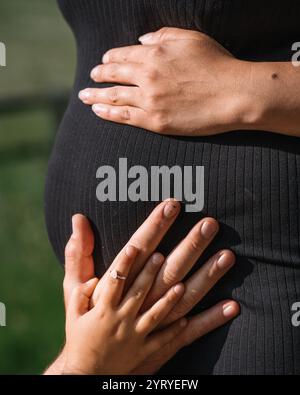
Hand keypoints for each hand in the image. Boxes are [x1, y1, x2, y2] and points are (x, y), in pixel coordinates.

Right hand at [45, 200, 238, 373]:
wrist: (86, 372)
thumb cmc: (81, 325)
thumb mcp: (72, 289)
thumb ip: (78, 253)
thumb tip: (78, 218)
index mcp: (111, 290)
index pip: (136, 252)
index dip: (152, 229)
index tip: (169, 209)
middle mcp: (132, 307)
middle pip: (165, 272)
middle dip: (188, 247)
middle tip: (208, 223)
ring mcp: (148, 327)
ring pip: (182, 300)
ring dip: (204, 278)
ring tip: (226, 255)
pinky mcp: (159, 346)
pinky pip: (188, 333)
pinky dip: (209, 320)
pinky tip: (231, 305)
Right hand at [63, 245, 186, 374]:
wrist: (85, 375)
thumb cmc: (78, 342)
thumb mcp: (73, 317)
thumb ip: (80, 296)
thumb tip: (94, 279)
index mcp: (103, 311)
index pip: (115, 282)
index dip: (124, 263)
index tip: (133, 247)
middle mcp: (120, 320)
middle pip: (138, 293)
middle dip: (149, 273)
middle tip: (160, 255)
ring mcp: (133, 336)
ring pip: (155, 314)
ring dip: (168, 299)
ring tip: (180, 285)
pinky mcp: (142, 350)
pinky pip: (161, 340)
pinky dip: (174, 331)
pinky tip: (185, 320)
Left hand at [79, 27, 245, 135]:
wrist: (233, 94)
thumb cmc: (217, 64)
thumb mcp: (191, 38)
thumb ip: (163, 36)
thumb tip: (142, 42)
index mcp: (154, 54)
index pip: (122, 55)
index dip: (110, 58)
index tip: (104, 62)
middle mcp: (146, 76)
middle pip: (113, 75)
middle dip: (99, 75)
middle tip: (90, 78)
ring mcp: (149, 100)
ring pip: (114, 96)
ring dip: (96, 95)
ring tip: (84, 96)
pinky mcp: (155, 121)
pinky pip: (124, 117)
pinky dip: (108, 113)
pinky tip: (98, 111)